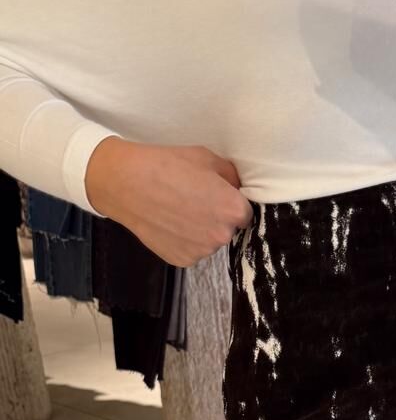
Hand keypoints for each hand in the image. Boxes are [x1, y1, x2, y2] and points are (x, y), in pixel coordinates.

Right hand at [84, 138, 253, 266]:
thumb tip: (237, 187)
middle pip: (228, 229)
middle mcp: (222, 235)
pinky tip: (168, 223)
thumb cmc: (167, 165)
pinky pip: (190, 250)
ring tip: (177, 211)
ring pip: (208, 242)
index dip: (230, 203)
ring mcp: (201, 251)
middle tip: (193, 201)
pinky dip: (183, 241)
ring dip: (200, 231)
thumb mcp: (206, 158)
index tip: (215, 196)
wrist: (127, 183)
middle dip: (216, 217)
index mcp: (233, 210)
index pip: (245, 213)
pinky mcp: (182, 260)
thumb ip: (230, 175)